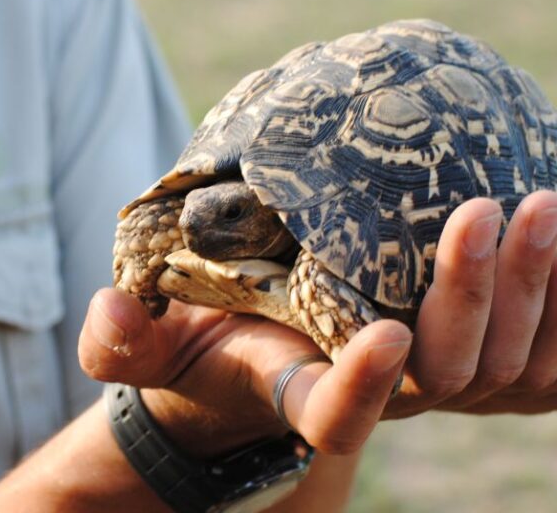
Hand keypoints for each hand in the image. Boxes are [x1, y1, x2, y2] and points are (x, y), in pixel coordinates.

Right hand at [79, 190, 556, 457]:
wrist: (252, 353)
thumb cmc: (200, 343)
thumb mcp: (148, 345)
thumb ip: (119, 339)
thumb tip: (107, 310)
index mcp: (296, 395)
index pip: (334, 418)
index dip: (363, 389)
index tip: (384, 332)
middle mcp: (374, 394)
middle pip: (447, 376)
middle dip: (474, 298)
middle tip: (490, 210)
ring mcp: (424, 379)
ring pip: (505, 368)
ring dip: (535, 294)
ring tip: (544, 203)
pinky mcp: (453, 352)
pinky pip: (537, 358)